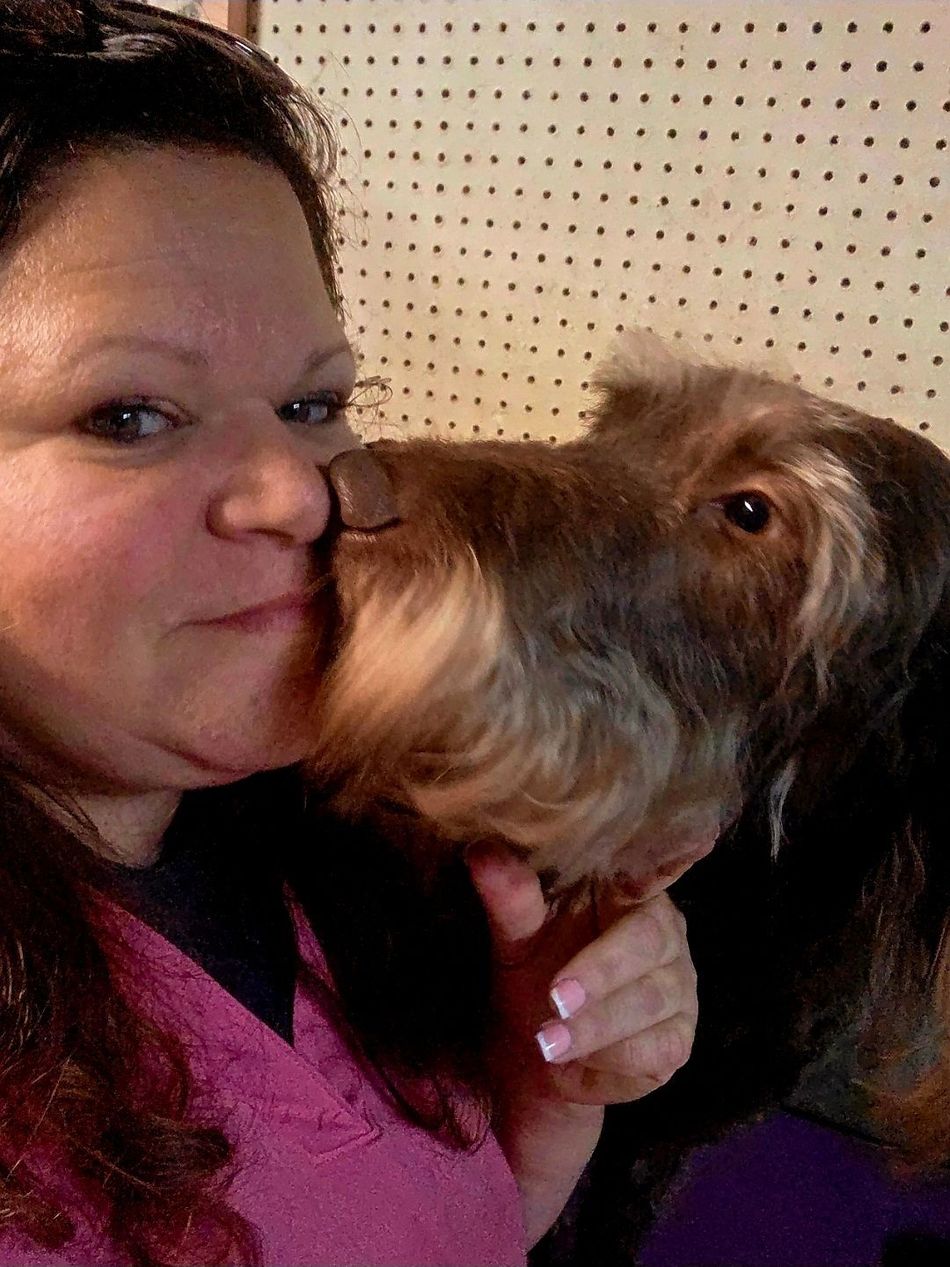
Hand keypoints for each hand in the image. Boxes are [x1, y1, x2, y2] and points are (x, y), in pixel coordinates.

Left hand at [466, 843, 697, 1244]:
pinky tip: (576, 1062)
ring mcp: (677, 986)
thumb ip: (510, 896)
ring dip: (596, 1025)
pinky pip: (654, 1047)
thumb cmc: (533, 970)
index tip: (696, 837)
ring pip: (649, 1000)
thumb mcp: (514, 935)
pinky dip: (610, 1057)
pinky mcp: (677, 1039)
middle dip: (600, 971)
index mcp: (627, 890)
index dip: (677, 854)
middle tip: (557, 998)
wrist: (535, 1052)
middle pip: (647, 941)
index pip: (656, 866)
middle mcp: (663, 931)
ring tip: (547, 1042)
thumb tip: (482, 852)